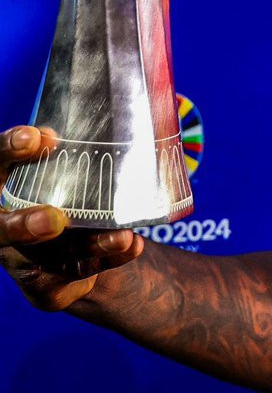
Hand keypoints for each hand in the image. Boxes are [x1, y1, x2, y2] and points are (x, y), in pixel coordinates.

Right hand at [0, 126, 143, 310]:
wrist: (69, 245)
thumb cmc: (67, 184)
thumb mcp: (67, 161)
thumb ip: (78, 145)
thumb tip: (119, 112)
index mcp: (4, 184)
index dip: (8, 150)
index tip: (36, 137)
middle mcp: (3, 223)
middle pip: (1, 231)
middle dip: (23, 227)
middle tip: (55, 220)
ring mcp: (20, 258)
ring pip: (50, 257)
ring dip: (88, 246)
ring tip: (123, 236)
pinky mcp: (43, 286)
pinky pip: (75, 277)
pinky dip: (109, 260)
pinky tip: (132, 245)